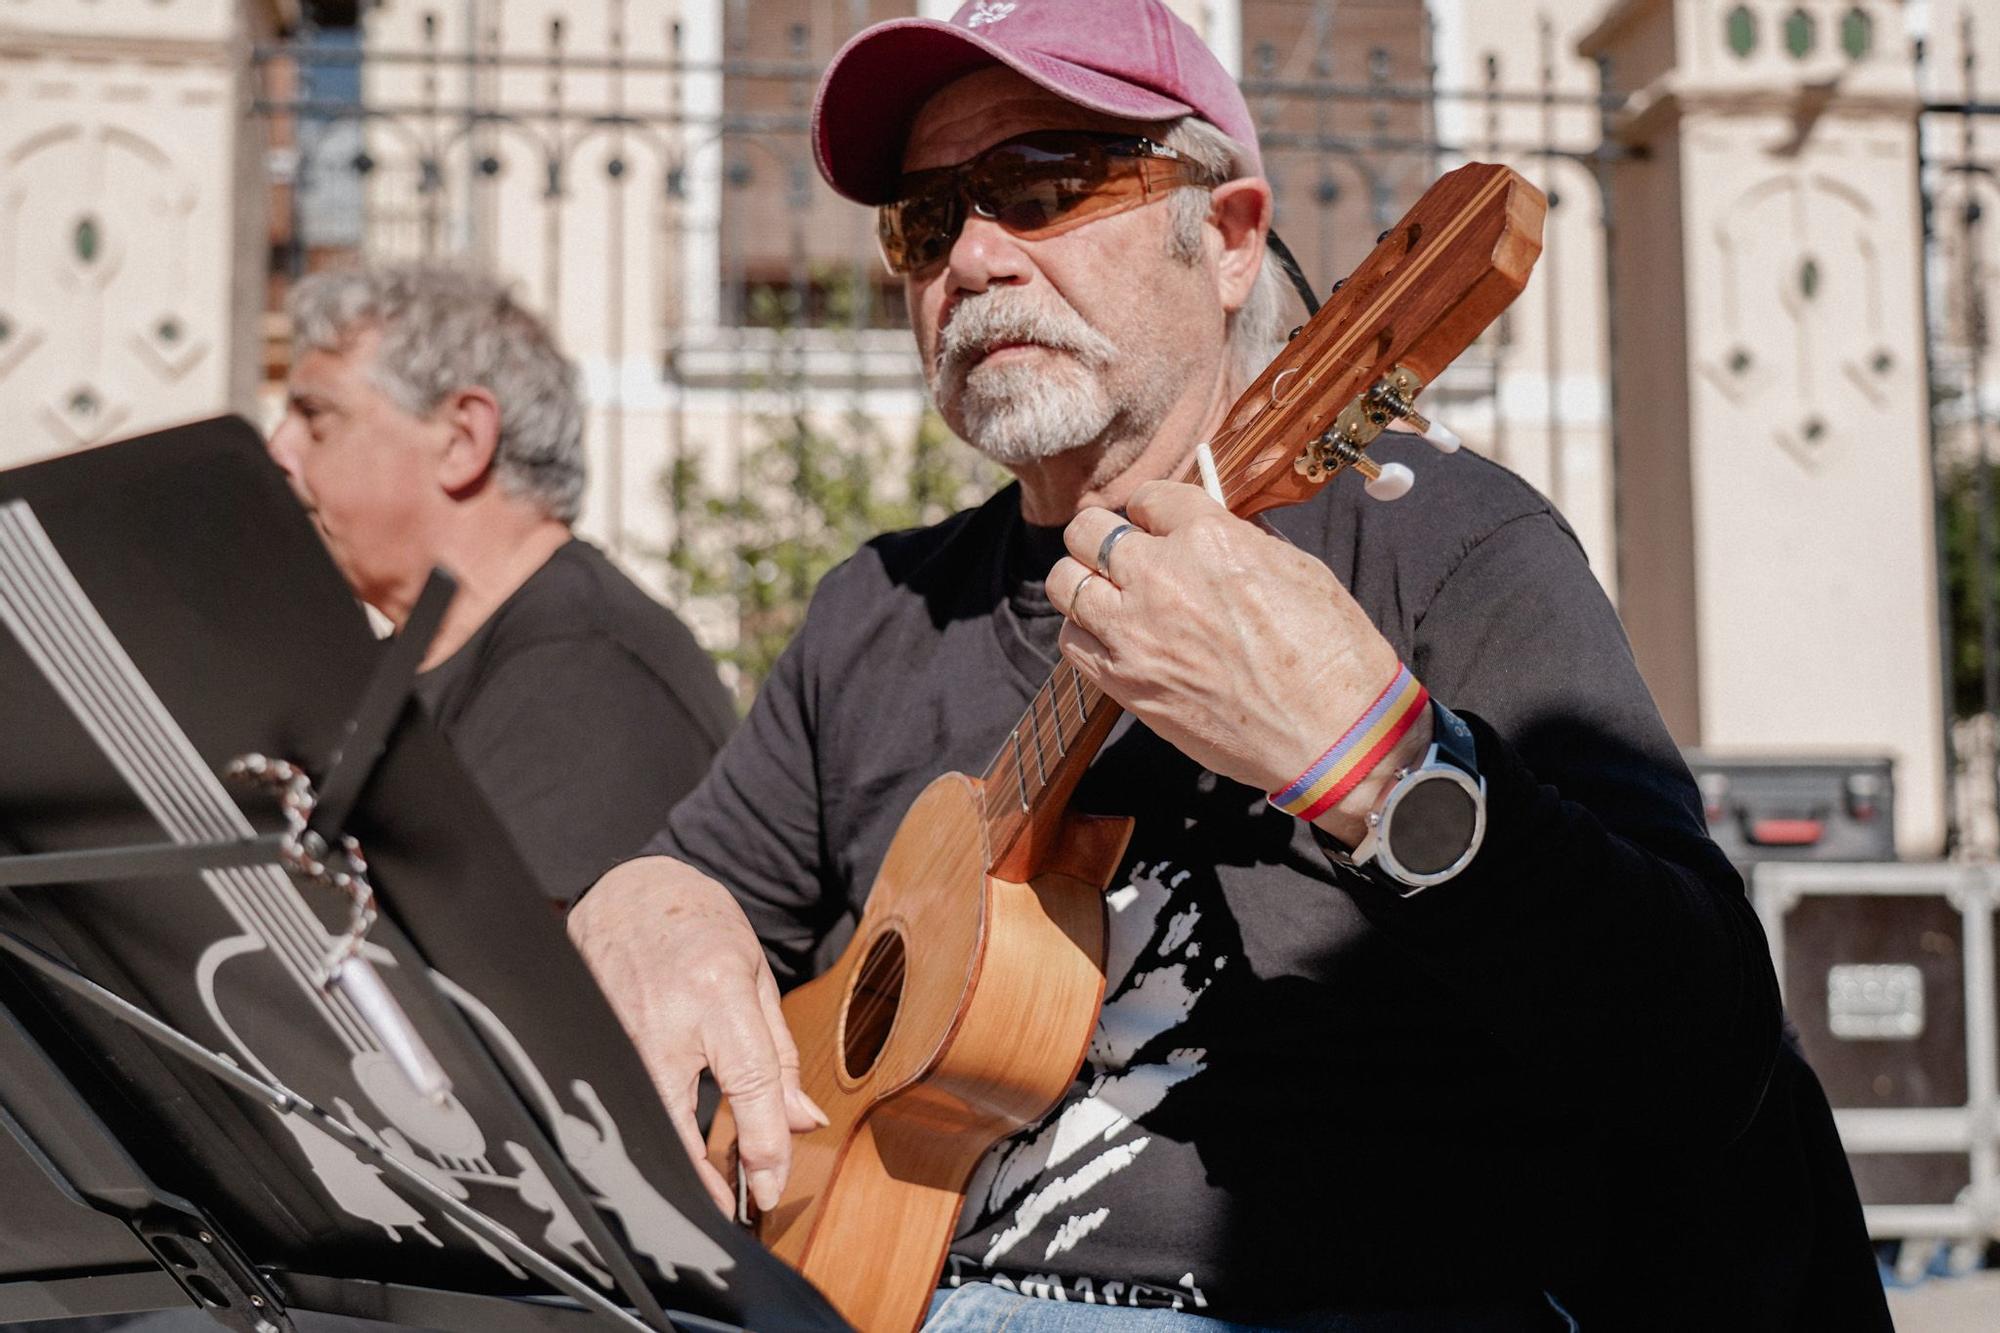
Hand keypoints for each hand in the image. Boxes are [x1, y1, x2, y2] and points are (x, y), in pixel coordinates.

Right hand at [567, 857, 825, 1214]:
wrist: (632, 888)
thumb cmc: (700, 927)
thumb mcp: (757, 978)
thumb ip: (778, 1056)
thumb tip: (802, 1121)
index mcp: (717, 994)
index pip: (749, 1086)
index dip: (764, 1146)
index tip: (771, 1184)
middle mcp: (662, 1017)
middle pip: (679, 1119)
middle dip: (701, 1179)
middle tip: (723, 1210)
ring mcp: (614, 1029)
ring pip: (640, 1117)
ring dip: (668, 1160)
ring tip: (695, 1187)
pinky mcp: (585, 1036)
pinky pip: (614, 1097)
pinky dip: (637, 1128)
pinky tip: (655, 1146)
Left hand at [1048, 480, 1430, 844]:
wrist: (1333, 735)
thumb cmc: (1330, 653)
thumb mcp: (1297, 569)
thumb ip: (1240, 541)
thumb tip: (1213, 528)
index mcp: (1210, 538)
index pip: (1149, 497)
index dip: (1153, 512)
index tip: (1160, 527)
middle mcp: (1161, 577)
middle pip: (1088, 530)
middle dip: (1103, 535)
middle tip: (1122, 554)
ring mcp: (1135, 633)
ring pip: (1064, 582)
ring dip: (1084, 581)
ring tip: (1109, 594)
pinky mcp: (1125, 683)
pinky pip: (1071, 640)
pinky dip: (1083, 631)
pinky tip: (1110, 636)